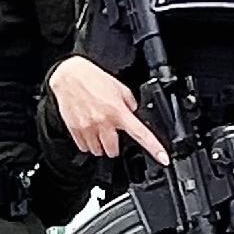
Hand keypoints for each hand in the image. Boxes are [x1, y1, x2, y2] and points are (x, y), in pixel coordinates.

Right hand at [47, 56, 166, 163]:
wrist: (69, 75)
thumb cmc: (93, 79)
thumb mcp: (120, 88)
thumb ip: (129, 104)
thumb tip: (133, 114)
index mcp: (118, 111)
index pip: (141, 134)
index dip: (154, 148)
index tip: (163, 159)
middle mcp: (103, 122)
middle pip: (113, 151)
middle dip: (114, 146)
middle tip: (111, 134)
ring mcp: (88, 128)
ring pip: (98, 151)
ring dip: (100, 146)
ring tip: (98, 131)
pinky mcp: (75, 130)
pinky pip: (84, 147)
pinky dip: (88, 144)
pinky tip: (88, 131)